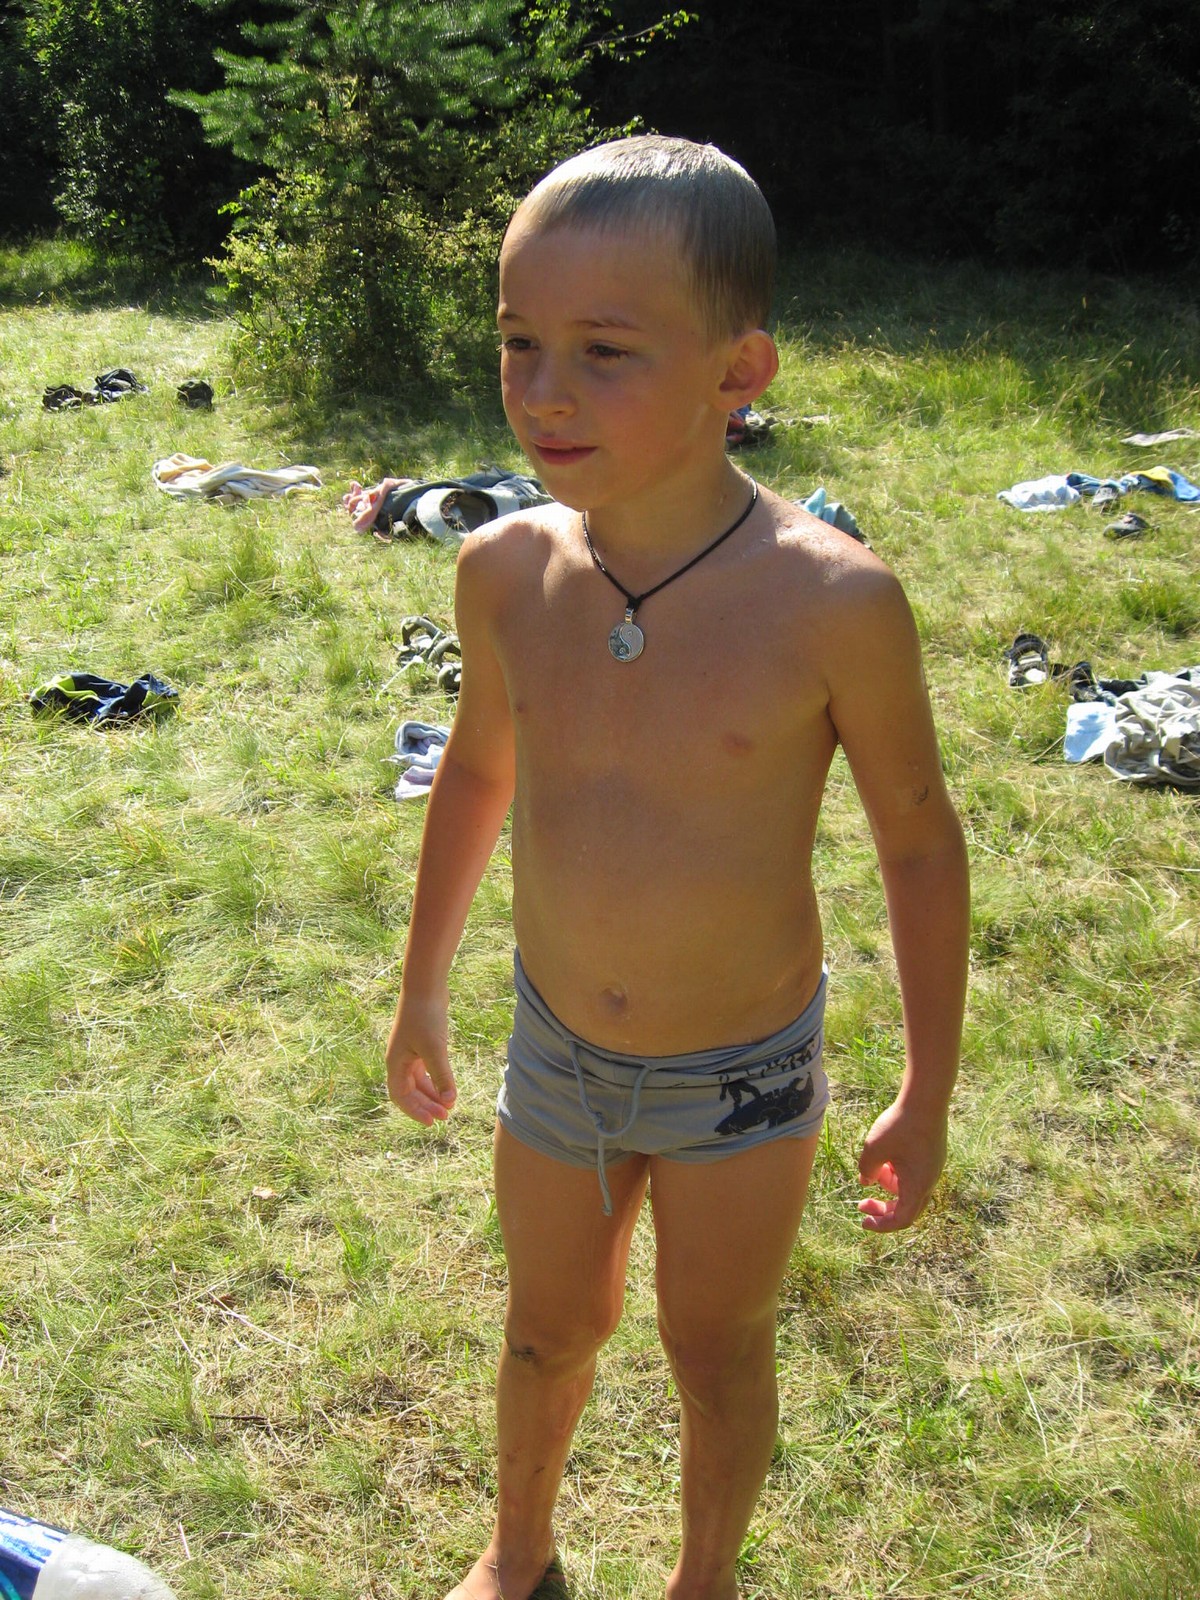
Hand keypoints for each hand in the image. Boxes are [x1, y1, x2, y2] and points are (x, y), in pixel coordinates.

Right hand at [385, 989, 456, 1124]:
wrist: (426, 986)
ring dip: (432, 1095)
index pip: (401, 1096)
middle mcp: (400, 1060)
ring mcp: (410, 1052)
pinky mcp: (422, 1044)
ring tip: (449, 1106)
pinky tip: (448, 1087)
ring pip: (419, 1082)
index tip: (433, 1122)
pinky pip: (426, 1071)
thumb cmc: (425, 1016)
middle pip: (410, 1092)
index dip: (415, 1111)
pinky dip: (436, 1081)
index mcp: (396, 1063)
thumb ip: (442, 1076)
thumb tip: (448, 1102)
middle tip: (446, 1117)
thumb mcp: (434, 1048)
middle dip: (426, 1106)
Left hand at [856, 1098, 946, 1231]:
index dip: (882, 1225)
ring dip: (888, 1184)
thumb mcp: (873, 1149)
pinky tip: (885, 1155)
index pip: (901, 1219)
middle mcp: (929, 1181)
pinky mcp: (932, 1155)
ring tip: (874, 1165)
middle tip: (862, 1204)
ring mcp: (933, 1168)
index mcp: (918, 1186)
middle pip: (907, 1208)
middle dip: (883, 1208)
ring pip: (908, 1188)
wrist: (926, 1098)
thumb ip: (866, 1170)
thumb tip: (865, 1181)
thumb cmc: (900, 1124)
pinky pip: (913, 1174)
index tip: (863, 1221)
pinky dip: (897, 1172)